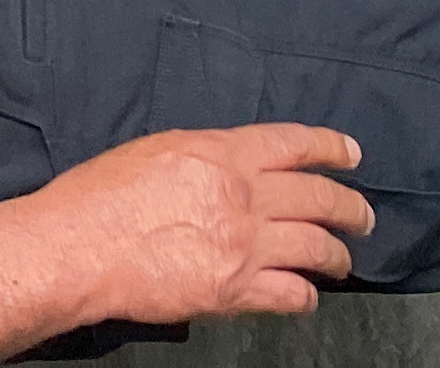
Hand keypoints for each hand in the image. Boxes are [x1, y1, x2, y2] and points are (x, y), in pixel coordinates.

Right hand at [28, 125, 371, 324]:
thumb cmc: (99, 197)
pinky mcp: (233, 290)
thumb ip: (205, 156)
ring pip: (315, 247)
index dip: (331, 148)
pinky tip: (307, 296)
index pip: (294, 143)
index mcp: (220, 153)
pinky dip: (305, 296)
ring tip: (343, 260)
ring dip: (337, 255)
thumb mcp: (156, 149)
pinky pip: (289, 294)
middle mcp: (241, 195)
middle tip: (363, 215)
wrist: (76, 247)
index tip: (351, 154)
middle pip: (318, 197)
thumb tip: (233, 164)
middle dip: (350, 207)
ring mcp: (242, 245)